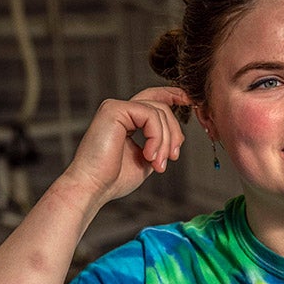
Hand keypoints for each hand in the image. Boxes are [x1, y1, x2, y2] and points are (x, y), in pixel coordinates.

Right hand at [64, 86, 189, 205]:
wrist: (93, 187)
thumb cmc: (113, 179)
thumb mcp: (144, 160)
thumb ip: (157, 145)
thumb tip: (175, 138)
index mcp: (125, 120)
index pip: (153, 99)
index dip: (173, 95)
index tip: (191, 101)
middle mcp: (119, 110)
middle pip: (161, 106)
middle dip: (174, 132)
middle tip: (173, 157)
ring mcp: (116, 107)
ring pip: (159, 112)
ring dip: (165, 141)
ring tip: (158, 164)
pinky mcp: (114, 109)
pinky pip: (150, 116)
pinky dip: (156, 137)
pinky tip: (149, 155)